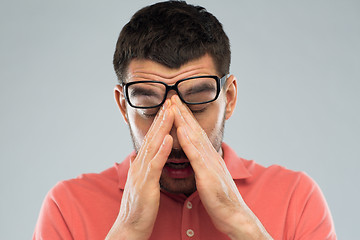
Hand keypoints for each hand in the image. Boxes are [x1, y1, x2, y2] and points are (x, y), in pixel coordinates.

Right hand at [106, 100, 173, 239]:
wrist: (130, 227)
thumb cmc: (139, 206)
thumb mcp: (140, 182)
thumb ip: (140, 168)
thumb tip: (138, 157)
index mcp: (141, 164)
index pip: (152, 138)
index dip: (160, 122)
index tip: (169, 107)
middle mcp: (140, 164)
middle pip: (152, 136)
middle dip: (162, 117)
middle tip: (170, 100)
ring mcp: (141, 173)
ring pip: (153, 145)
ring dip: (162, 127)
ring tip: (170, 111)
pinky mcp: (146, 184)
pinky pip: (155, 164)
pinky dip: (162, 150)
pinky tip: (169, 138)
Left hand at [171, 95, 271, 239]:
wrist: (234, 215)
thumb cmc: (221, 199)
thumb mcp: (210, 177)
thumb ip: (204, 164)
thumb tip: (197, 156)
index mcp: (209, 156)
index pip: (195, 132)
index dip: (185, 117)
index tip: (175, 105)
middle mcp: (210, 155)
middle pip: (195, 129)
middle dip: (182, 111)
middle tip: (172, 96)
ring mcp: (210, 163)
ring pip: (195, 137)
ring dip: (183, 120)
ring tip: (174, 105)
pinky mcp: (208, 175)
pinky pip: (196, 156)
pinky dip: (188, 141)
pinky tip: (180, 130)